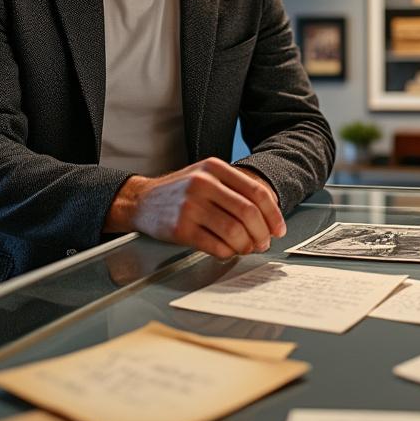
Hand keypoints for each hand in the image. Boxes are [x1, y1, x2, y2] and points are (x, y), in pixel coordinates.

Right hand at [106, 158, 285, 257]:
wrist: (141, 200)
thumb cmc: (180, 191)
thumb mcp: (206, 176)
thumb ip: (235, 189)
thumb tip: (269, 214)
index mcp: (214, 168)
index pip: (256, 192)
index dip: (273, 214)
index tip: (278, 228)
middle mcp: (202, 184)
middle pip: (248, 213)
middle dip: (262, 233)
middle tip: (264, 242)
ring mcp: (190, 206)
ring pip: (234, 232)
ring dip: (246, 245)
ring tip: (247, 248)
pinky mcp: (180, 229)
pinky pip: (215, 245)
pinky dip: (228, 252)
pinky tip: (228, 250)